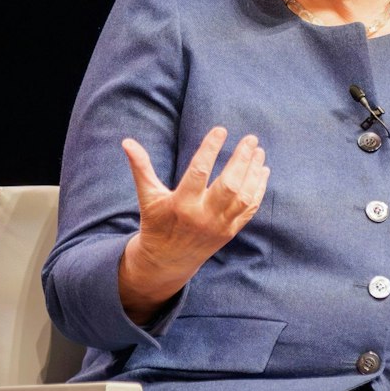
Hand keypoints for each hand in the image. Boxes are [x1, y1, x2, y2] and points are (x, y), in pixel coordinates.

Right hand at [117, 127, 267, 321]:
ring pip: (243, 196)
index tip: (221, 129)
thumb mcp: (147, 196)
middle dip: (242, 159)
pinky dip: (258, 189)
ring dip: (254, 172)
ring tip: (258, 150)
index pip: (199, 172)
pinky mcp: (230, 231)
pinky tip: (262, 170)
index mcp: (181, 204)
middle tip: (251, 138)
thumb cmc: (156, 222)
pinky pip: (249, 209)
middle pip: (229, 185)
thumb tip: (127, 141)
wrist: (167, 260)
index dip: (210, 149)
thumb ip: (141, 168)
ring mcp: (219, 225)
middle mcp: (203, 216)